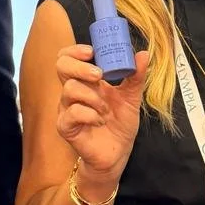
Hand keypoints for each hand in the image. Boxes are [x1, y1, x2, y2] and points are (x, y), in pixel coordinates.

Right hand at [54, 44, 149, 182]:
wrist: (117, 153)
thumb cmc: (120, 124)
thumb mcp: (132, 97)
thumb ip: (136, 76)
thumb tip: (143, 53)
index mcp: (86, 81)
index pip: (69, 58)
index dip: (75, 51)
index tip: (91, 51)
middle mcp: (73, 92)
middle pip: (62, 67)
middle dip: (80, 67)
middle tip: (99, 75)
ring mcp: (67, 108)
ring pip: (70, 89)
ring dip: (93, 96)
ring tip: (106, 109)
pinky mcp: (65, 126)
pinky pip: (72, 113)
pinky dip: (90, 115)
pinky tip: (100, 121)